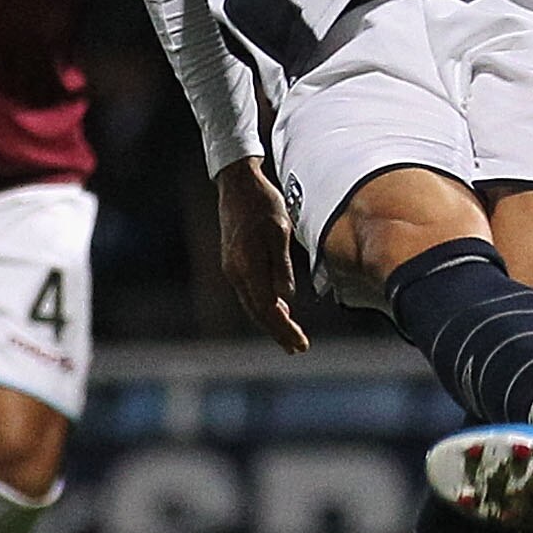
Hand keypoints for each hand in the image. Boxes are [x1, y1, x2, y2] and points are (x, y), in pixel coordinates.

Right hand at [215, 158, 310, 352]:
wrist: (237, 184)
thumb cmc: (262, 203)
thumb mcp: (280, 230)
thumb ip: (281, 264)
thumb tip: (286, 297)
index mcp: (247, 265)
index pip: (266, 309)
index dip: (283, 328)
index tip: (300, 343)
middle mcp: (235, 272)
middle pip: (257, 312)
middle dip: (278, 332)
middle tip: (298, 348)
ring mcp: (232, 268)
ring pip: (252, 304)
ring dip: (271, 322)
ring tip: (289, 337)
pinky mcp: (234, 262)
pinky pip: (250, 292)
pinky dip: (264, 306)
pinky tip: (278, 308)